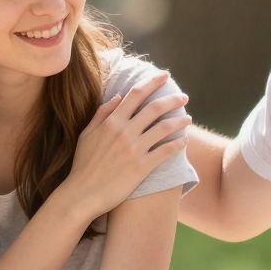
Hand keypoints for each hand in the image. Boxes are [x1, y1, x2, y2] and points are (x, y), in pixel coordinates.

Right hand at [59, 74, 189, 220]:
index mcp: (111, 122)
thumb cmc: (83, 164)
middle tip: (183, 96)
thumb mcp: (87, 134)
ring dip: (179, 120)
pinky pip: (165, 151)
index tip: (164, 76)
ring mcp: (134, 149)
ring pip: (164, 128)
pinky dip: (178, 143)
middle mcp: (125, 132)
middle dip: (172, 99)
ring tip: (187, 118)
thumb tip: (118, 97)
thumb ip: (102, 113)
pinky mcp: (142, 166)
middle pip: (154, 108)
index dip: (152, 82)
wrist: (83, 193)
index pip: (135, 94)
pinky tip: (184, 141)